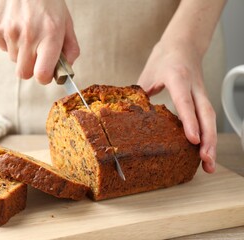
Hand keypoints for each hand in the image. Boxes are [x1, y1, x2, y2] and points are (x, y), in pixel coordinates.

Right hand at [0, 0, 79, 83]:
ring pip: (14, 60)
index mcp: (50, 36)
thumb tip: (66, 71)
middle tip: (36, 55)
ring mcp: (9, 32)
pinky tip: (16, 26)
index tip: (45, 73)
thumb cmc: (48, 2)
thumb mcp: (66, 23)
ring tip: (27, 33)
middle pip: (24, 73)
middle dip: (31, 68)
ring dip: (20, 52)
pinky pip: (2, 48)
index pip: (41, 74)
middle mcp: (29, 35)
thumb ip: (70, 49)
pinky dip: (9, 42)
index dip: (44, 78)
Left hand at [137, 39, 215, 173]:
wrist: (184, 44)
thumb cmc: (164, 58)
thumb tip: (127, 118)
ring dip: (212, 141)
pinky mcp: (202, 98)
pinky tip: (206, 151)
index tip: (192, 140)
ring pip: (210, 117)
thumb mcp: (148, 74)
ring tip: (209, 164)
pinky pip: (207, 117)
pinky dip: (208, 135)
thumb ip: (141, 95)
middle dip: (208, 138)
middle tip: (206, 160)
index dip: (189, 121)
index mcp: (177, 77)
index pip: (185, 101)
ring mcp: (201, 92)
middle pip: (205, 113)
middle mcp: (193, 85)